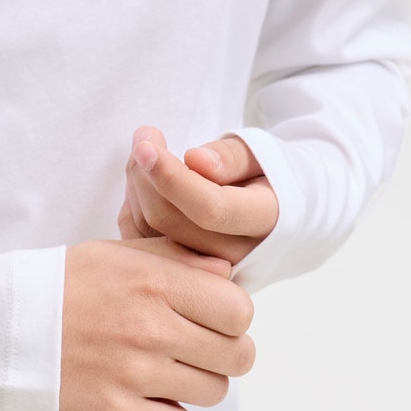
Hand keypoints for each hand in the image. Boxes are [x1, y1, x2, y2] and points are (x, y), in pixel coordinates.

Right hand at [59, 236, 255, 410]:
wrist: (0, 327)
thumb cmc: (62, 285)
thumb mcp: (117, 253)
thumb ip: (176, 258)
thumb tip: (227, 272)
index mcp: (153, 282)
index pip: (238, 310)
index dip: (232, 316)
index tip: (212, 317)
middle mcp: (149, 327)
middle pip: (237, 356)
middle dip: (223, 351)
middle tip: (195, 347)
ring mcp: (133, 376)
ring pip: (213, 392)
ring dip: (197, 383)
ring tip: (165, 370)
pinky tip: (148, 397)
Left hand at [116, 127, 278, 265]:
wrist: (278, 213)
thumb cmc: (266, 174)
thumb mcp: (260, 153)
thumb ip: (232, 157)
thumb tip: (195, 161)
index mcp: (267, 220)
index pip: (211, 208)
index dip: (171, 178)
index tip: (144, 145)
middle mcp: (239, 255)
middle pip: (171, 220)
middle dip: (145, 173)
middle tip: (144, 136)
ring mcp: (210, 271)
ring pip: (150, 232)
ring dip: (137, 187)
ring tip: (146, 154)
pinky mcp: (186, 274)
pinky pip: (142, 243)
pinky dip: (132, 208)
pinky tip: (144, 183)